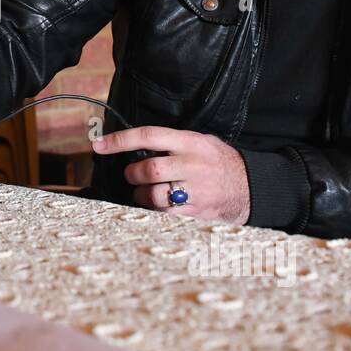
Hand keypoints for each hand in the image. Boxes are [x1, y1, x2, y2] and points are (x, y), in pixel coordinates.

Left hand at [91, 126, 250, 223]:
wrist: (251, 187)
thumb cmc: (219, 162)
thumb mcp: (201, 142)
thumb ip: (173, 143)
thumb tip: (137, 146)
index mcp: (191, 143)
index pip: (149, 136)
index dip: (120, 140)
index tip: (99, 145)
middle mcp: (192, 165)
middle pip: (149, 169)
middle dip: (133, 174)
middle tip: (133, 175)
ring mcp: (195, 190)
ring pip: (153, 195)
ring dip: (140, 195)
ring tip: (145, 192)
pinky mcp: (196, 212)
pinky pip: (164, 214)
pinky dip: (154, 210)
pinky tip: (158, 205)